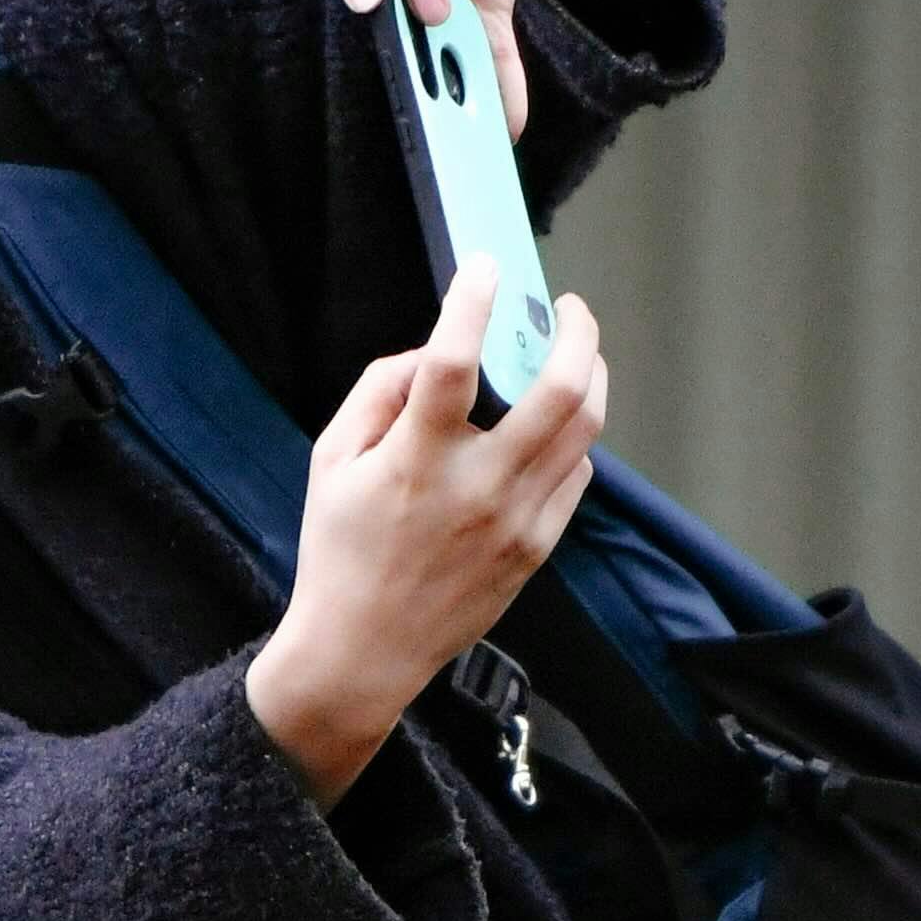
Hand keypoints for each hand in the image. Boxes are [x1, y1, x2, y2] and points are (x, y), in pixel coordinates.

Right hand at [249, 260, 608, 800]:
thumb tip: (428, 352)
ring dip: (589, 377)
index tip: (484, 266)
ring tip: (575, 356)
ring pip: (584, 429)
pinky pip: (576, 474)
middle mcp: (477, 487)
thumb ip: (377, 393)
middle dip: (576, 333)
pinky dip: (569, 439)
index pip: (451, 363)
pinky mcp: (537, 546)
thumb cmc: (339, 554)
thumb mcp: (331, 464)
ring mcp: (517, 520)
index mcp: (415, 462)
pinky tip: (550, 430)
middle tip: (567, 308)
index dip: (471, 303)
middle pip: (559, 392)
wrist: (363, 653)